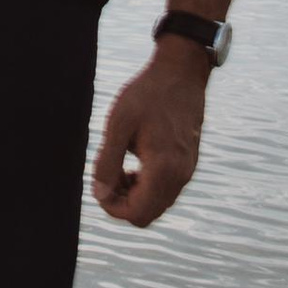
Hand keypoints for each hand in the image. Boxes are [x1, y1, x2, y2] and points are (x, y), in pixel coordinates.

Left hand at [89, 44, 210, 228]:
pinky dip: (147, 186)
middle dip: (122, 202)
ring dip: (134, 194)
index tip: (99, 183)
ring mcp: (187, 171)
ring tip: (119, 167)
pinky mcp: (188, 164)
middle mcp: (181, 176)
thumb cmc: (148, 95)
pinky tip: (134, 164)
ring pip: (157, 205)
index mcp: (164, 169)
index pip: (137, 213)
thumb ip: (107, 162)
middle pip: (147, 214)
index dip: (112, 207)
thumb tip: (99, 194)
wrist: (180, 73)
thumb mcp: (119, 125)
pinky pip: (166, 191)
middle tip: (108, 174)